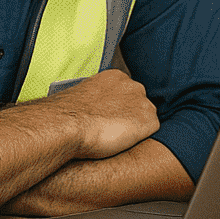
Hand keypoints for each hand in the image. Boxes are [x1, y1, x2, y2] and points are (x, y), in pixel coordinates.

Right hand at [41, 69, 158, 159]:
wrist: (69, 124)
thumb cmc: (69, 113)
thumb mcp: (83, 96)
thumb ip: (97, 98)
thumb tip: (94, 108)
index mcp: (116, 76)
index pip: (125, 92)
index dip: (117, 107)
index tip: (107, 116)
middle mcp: (133, 85)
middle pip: (138, 102)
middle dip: (129, 114)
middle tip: (112, 128)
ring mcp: (143, 102)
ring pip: (145, 116)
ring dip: (135, 126)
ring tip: (116, 137)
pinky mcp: (149, 121)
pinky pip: (151, 131)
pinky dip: (140, 138)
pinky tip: (124, 142)